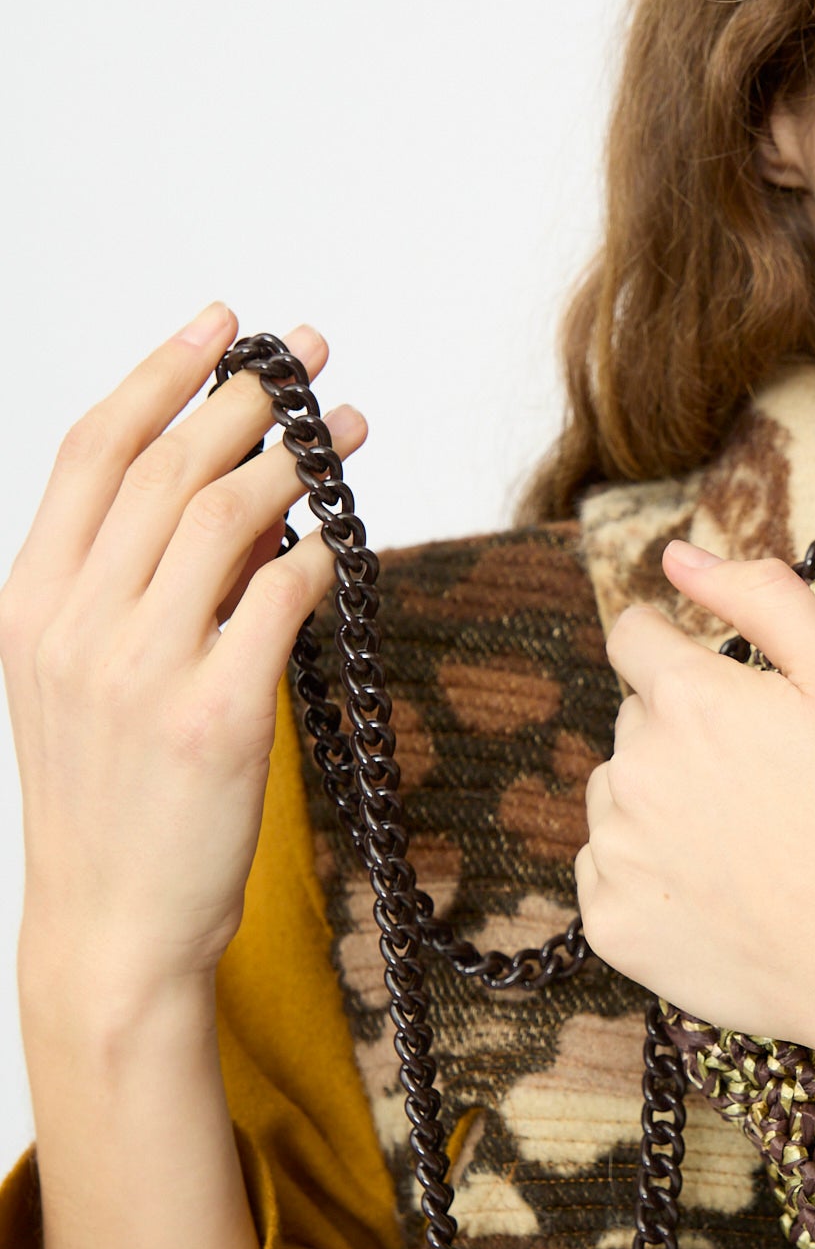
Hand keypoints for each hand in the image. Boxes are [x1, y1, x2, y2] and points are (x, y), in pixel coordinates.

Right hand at [0, 304, 365, 1003]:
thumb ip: (128, 586)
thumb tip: (228, 495)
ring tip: (348, 431)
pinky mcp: (212, 719)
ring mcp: (140, 670)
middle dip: (249, 398)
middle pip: (170, 468)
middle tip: (313, 359)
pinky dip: (317, 558)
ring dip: (297, 460)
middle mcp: (74, 624)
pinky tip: (341, 543)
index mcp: (30, 601)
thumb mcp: (78, 679)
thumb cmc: (109, 801)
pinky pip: (279, 601)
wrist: (112, 924)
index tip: (222, 323)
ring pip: (228, 519)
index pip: (91, 452)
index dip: (161, 372)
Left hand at [575, 537, 814, 1054]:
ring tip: (748, 846)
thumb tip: (678, 557)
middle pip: (635, 724)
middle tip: (767, 788)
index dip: (679, 652)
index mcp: (685, 700)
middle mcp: (633, 769)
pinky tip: (721, 896)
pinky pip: (611, 876)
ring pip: (619, 798)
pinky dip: (653, 879)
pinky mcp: (611, 924)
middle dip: (685, 737)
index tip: (721, 693)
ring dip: (663, 806)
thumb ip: (762, 598)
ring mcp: (616, 852)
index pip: (636, 638)